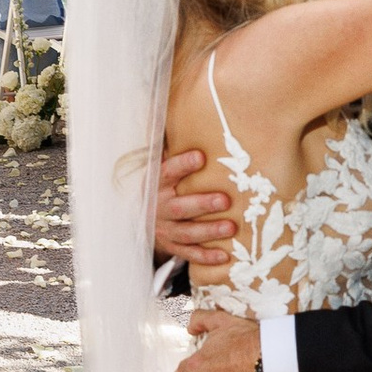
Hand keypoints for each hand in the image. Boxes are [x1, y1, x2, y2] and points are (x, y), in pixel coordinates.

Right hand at [150, 144, 236, 270]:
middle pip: (179, 206)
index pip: (167, 172)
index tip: (201, 156)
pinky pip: (189, 253)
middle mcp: (159, 207)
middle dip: (202, 204)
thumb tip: (185, 115)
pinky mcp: (172, 246)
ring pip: (186, 232)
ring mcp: (165, 229)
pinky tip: (224, 255)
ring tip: (231, 228)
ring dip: (209, 231)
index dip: (182, 165)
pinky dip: (205, 256)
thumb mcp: (161, 166)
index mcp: (157, 184)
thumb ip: (173, 148)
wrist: (140, 216)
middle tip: (225, 199)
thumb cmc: (162, 184)